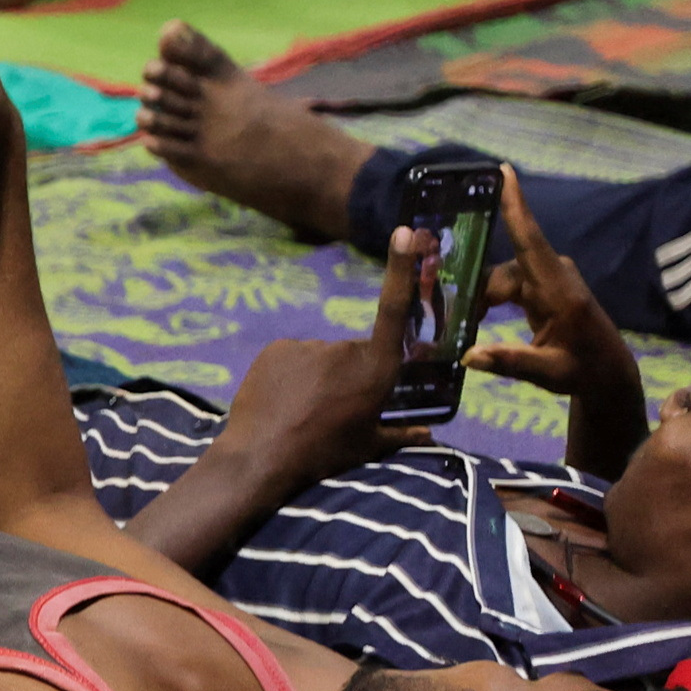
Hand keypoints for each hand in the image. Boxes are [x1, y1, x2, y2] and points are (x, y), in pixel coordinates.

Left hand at [216, 234, 435, 484]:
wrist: (261, 458)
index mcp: (376, 369)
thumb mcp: (369, 446)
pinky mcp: (277, 347)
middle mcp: (345, 349)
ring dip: (318, 375)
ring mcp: (308, 344)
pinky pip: (292, 356)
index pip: (395, 310)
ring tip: (303, 408)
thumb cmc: (323, 453)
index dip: (402, 269)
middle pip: (354, 352)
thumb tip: (429, 435)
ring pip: (321, 356)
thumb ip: (403, 434)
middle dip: (349, 372)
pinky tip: (282, 399)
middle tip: (332, 407)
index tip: (405, 233)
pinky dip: (290, 373)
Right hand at [469, 171, 646, 458]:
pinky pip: (507, 283)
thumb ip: (510, 362)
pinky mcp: (544, 285)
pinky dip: (490, 299)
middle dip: (474, 293)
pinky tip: (475, 318)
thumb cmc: (584, 372)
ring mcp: (549, 278)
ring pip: (499, 279)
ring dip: (481, 300)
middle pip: (500, 272)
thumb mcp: (549, 374)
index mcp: (558, 292)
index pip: (531, 241)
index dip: (516, 207)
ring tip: (463, 327)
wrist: (608, 373)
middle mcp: (553, 276)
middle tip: (446, 319)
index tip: (505, 172)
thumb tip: (468, 356)